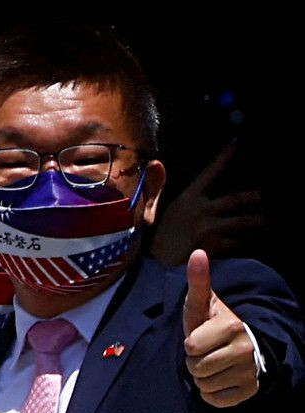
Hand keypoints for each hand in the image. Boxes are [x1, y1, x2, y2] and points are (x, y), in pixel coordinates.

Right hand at [151, 143, 263, 265]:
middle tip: (261, 196)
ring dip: (255, 221)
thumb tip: (155, 162)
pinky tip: (249, 245)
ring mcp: (209, 227)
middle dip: (251, 197)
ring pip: (241, 221)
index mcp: (187, 198)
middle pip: (235, 199)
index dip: (222, 158)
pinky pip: (237, 243)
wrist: (157, 266)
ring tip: (263, 220)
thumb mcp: (152, 210)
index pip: (208, 173)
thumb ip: (156, 187)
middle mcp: (201, 210)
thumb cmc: (155, 238)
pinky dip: (244, 244)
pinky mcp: (215, 245)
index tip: (236, 143)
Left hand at [183, 249, 258, 407]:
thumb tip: (198, 252)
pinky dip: (212, 393)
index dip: (190, 343)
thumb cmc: (213, 324)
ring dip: (202, 377)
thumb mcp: (202, 304)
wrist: (240, 346)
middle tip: (206, 352)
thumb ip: (197, 281)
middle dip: (194, 361)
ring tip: (213, 363)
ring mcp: (250, 372)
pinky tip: (221, 378)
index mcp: (232, 326)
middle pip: (196, 368)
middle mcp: (246, 350)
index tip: (201, 336)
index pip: (191, 347)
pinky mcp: (250, 391)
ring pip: (204, 385)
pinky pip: (215, 400)